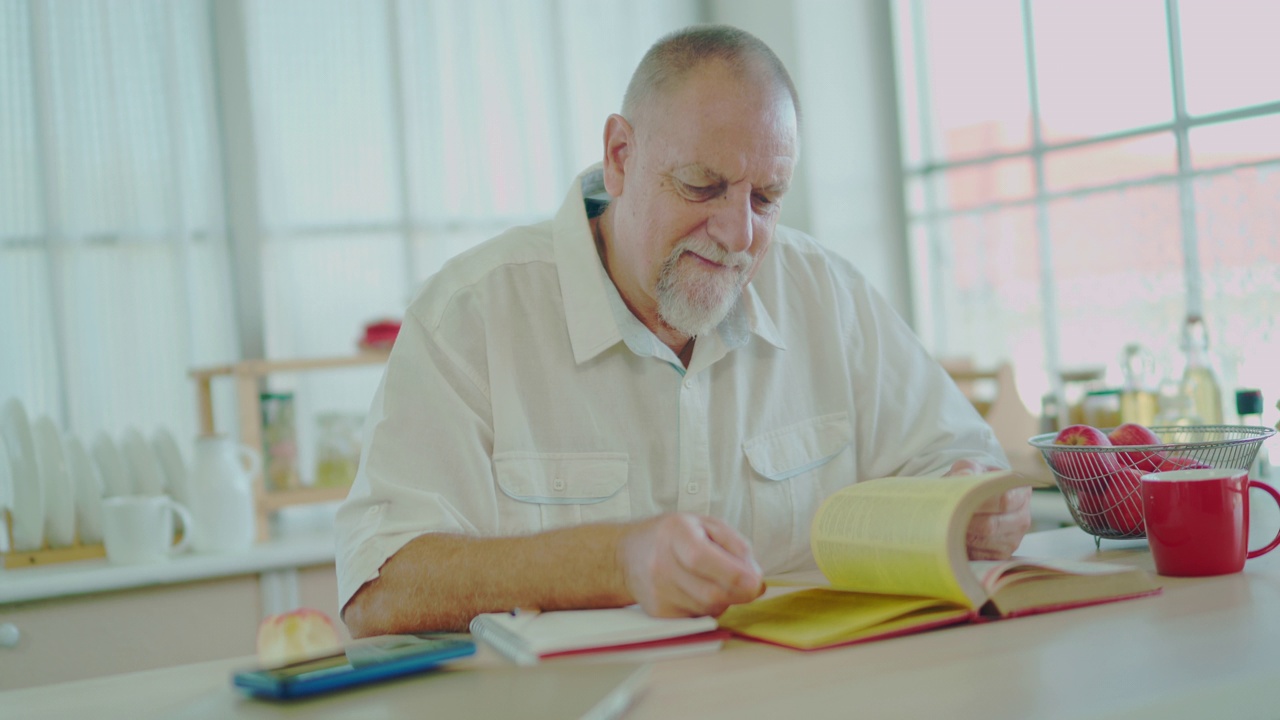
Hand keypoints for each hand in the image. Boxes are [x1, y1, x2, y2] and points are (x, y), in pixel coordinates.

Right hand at [617, 513, 763, 617]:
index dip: (733, 574)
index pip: (702, 559)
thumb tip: (756, 582)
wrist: (628, 556)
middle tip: (748, 584)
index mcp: (675, 533)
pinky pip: (698, 618)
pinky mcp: (659, 613)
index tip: (755, 581)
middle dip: (739, 593)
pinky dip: (709, 608)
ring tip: (716, 581)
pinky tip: (700, 592)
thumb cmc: (675, 537)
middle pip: (710, 593)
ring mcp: (657, 592)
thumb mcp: (707, 525)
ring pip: (708, 609)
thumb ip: (737, 547)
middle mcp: (660, 564)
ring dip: (724, 600)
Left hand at [946, 459, 1031, 560]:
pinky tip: (956, 537)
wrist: (972, 498)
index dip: (981, 503)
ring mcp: (1014, 539)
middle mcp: (1022, 517)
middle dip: (967, 522)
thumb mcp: (969, 469)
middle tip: (948, 516)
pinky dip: (966, 548)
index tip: (960, 501)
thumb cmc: (973, 482)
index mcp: (1019, 492)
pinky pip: (982, 556)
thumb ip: (967, 469)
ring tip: (948, 525)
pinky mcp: (1002, 554)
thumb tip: (964, 476)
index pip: (1004, 501)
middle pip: (993, 526)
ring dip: (964, 535)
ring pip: (986, 542)